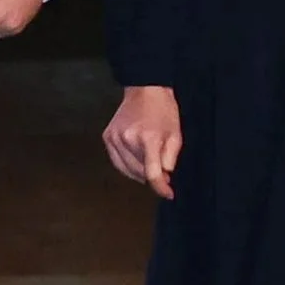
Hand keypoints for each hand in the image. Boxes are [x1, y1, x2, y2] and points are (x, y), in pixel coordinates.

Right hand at [104, 84, 181, 198]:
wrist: (145, 90)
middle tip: (163, 174)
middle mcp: (128, 138)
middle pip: (139, 172)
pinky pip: (117, 161)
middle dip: (152, 177)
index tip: (168, 194)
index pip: (152, 173)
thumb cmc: (163, 110)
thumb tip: (164, 178)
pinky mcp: (108, 136)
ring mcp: (115, 137)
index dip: (161, 188)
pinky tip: (136, 161)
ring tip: (150, 164)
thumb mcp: (176, 134)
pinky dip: (127, 166)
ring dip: (140, 172)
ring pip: (127, 169)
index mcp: (148, 138)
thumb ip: (171, 159)